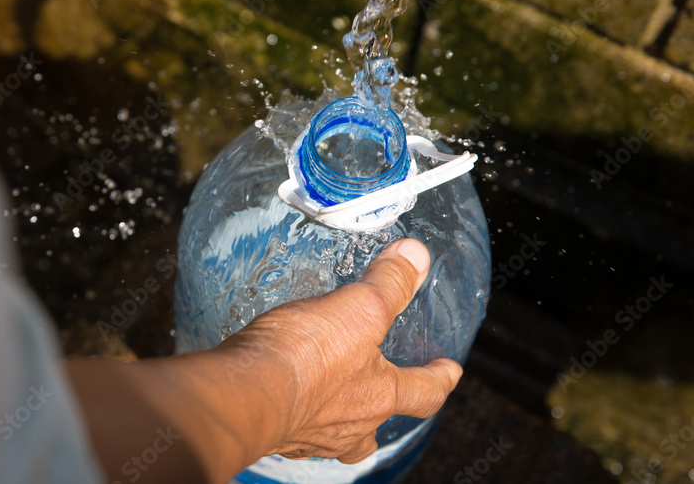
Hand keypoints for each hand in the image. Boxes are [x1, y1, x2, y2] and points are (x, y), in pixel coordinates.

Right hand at [221, 238, 462, 463]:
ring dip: (338, 416)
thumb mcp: (359, 307)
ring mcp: (312, 435)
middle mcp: (350, 424)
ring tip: (328, 396)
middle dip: (381, 409)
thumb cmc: (304, 357)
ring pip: (337, 434)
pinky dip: (297, 413)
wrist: (243, 394)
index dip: (440, 378)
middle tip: (379, 392)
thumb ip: (389, 283)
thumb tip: (416, 257)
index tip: (450, 371)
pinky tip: (284, 393)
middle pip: (377, 425)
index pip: (425, 392)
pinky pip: (295, 429)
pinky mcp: (275, 435)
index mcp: (380, 395)